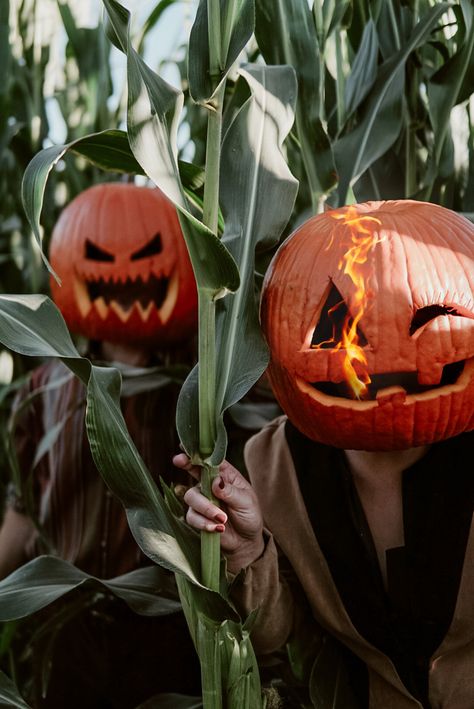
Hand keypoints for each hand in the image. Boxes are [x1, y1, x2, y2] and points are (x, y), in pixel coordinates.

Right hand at [173, 454, 264, 572]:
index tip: (183, 448)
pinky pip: (192, 516)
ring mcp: (202, 500)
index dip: (195, 452)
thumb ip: (230, 491)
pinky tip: (218, 528)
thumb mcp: (246, 501)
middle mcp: (210, 484)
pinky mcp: (197, 517)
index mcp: (224, 474)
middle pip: (192, 472)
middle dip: (186, 467)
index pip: (209, 459)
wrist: (246, 541)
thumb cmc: (249, 515)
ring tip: (223, 519)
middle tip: (179, 461)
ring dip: (206, 509)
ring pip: (191, 497)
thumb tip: (216, 481)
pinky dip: (205, 523)